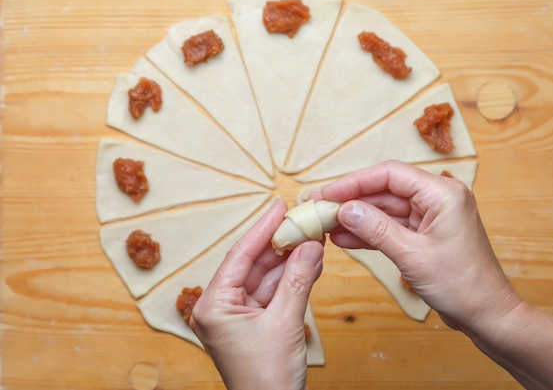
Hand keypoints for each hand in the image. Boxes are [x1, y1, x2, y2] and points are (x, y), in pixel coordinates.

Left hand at [190, 200, 323, 389]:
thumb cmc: (266, 380)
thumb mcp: (285, 323)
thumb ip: (298, 280)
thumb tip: (311, 245)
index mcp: (213, 306)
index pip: (240, 256)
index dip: (262, 228)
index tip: (279, 205)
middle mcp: (221, 307)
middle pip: (255, 263)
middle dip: (281, 242)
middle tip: (303, 219)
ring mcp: (239, 315)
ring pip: (267, 276)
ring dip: (291, 259)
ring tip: (313, 236)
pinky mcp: (256, 322)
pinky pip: (275, 292)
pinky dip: (292, 278)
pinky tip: (310, 260)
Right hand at [320, 160, 520, 333]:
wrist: (488, 315)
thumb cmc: (463, 285)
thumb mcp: (412, 255)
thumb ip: (376, 229)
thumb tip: (344, 209)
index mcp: (442, 193)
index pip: (390, 174)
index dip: (354, 182)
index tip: (327, 193)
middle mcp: (438, 198)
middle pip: (385, 190)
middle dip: (352, 200)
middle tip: (319, 209)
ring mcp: (431, 217)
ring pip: (385, 209)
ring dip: (357, 218)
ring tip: (325, 225)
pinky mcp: (425, 235)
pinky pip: (392, 227)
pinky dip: (370, 233)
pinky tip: (344, 239)